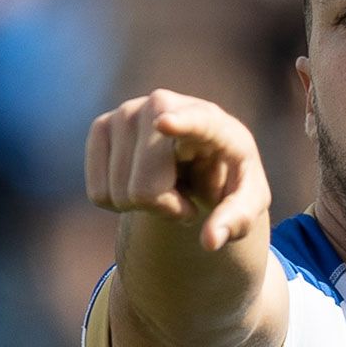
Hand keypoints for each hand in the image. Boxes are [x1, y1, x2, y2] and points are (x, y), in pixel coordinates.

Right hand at [85, 89, 271, 251]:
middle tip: (185, 199)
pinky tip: (141, 179)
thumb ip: (236, 220)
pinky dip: (118, 201)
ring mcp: (127, 113)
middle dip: (164, 207)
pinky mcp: (101, 126)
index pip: (196, 122)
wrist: (200, 159)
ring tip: (166, 184)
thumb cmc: (227, 179)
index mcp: (213, 121)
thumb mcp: (247, 201)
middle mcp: (164, 105)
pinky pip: (98, 192)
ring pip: (118, 193)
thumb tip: (210, 241)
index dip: (179, 123)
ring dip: (143, 205)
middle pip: (145, 187)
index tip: (164, 123)